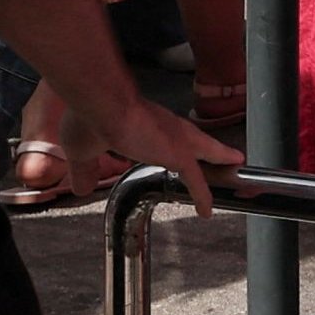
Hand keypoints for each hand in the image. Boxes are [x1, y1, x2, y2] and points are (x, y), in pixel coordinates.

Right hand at [71, 96, 237, 216]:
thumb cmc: (89, 118)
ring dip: (219, 159)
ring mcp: (177, 140)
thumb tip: (82, 186)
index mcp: (145, 123)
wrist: (101, 104)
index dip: (168, 143)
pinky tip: (206, 210)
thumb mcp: (83, 151)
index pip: (165, 134)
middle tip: (226, 155)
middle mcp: (166, 127)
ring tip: (232, 164)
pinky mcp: (180, 155)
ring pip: (206, 152)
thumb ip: (85, 169)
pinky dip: (202, 196)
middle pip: (195, 139)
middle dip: (210, 148)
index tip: (172, 149)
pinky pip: (197, 181)